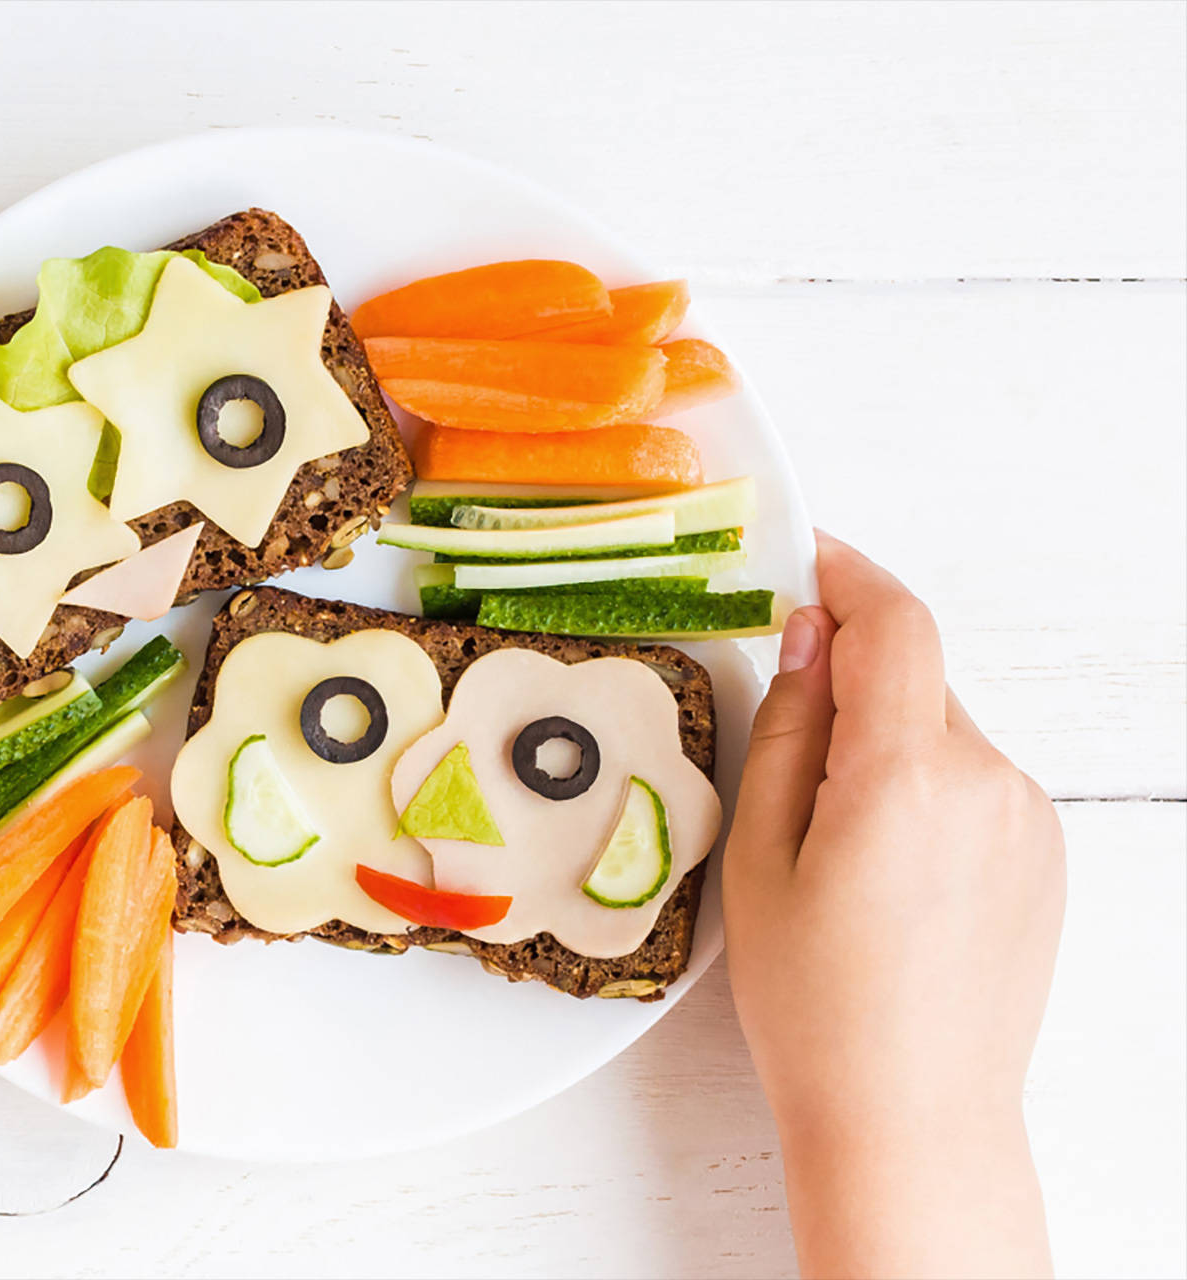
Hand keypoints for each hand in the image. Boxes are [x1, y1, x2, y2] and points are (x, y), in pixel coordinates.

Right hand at [724, 532, 1063, 1277]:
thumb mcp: (760, 858)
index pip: (895, 623)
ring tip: (832, 847)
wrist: (910, 1117)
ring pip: (944, 732)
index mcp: (906, 776)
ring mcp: (1030, 820)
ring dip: (887, 745)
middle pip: (916, 679)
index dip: (846, 573)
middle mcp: (989, 782)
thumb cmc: (817, 1006)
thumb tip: (811, 635)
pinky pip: (976, 784)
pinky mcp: (1045, 856)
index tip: (802, 557)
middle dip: (851, 683)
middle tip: (783, 750)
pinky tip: (884, 875)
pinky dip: (925, 791)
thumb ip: (790, 728)